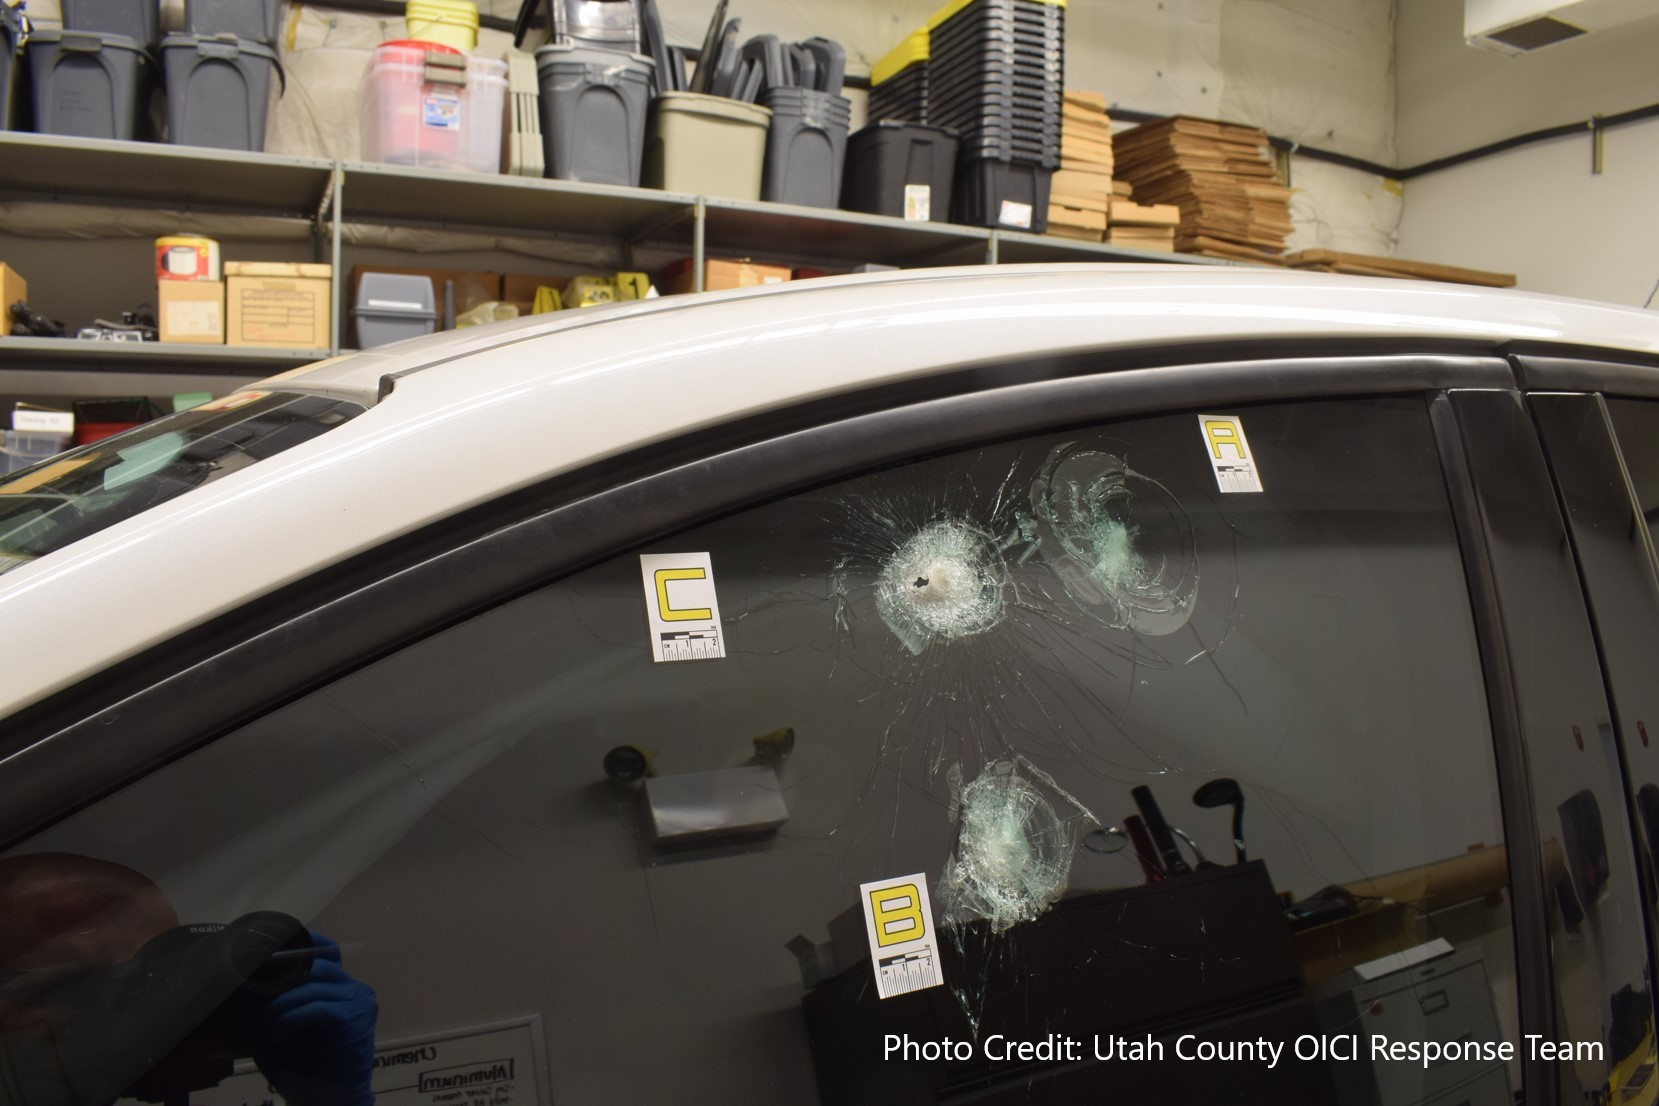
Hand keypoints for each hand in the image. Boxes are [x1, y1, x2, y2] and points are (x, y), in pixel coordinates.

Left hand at [252, 933, 377, 1105]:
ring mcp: (358, 1001)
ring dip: (275, 1005)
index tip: (269, 946)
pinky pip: (315, 1008)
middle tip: (245, 989)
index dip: (302, 944)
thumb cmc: (301, 1067)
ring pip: (311, 985)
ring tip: (252, 1025)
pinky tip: (268, 1036)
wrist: (326, 1101)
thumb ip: (273, 1003)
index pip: (326, 952)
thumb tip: (237, 984)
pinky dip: (286, 1019)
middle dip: (277, 976)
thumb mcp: (281, 1028)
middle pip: (315, 965)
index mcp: (341, 987)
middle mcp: (355, 988)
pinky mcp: (354, 1018)